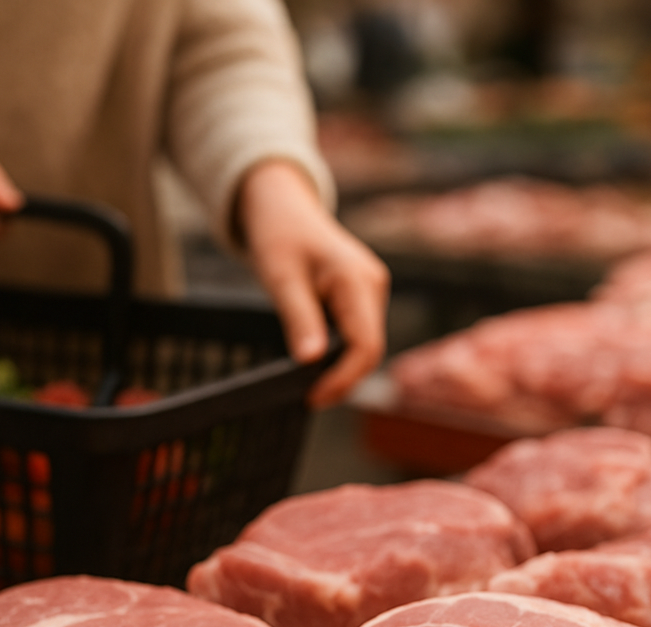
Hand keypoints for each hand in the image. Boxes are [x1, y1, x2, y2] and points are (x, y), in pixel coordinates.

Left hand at [237, 158, 388, 407]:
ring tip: (308, 382)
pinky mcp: (363, 294)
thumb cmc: (277, 234)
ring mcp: (371, 290)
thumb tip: (312, 362)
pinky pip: (357, 332)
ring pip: (364, 344)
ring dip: (340, 367)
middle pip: (369, 350)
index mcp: (357, 281)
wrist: (280, 203)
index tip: (313, 398)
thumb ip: (300, 319)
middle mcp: (373, 286)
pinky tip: (315, 359)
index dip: (342, 379)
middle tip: (308, 397)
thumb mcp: (281, 278)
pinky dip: (339, 351)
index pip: (365, 346)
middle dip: (342, 378)